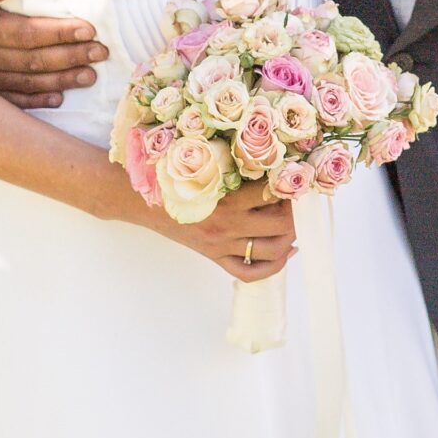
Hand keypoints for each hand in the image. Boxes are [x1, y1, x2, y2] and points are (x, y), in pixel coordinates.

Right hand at [0, 0, 109, 109]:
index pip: (26, 32)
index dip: (59, 33)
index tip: (88, 29)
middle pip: (34, 60)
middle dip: (71, 57)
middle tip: (100, 52)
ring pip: (30, 82)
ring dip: (63, 80)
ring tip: (91, 74)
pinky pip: (16, 100)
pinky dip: (38, 100)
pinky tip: (60, 99)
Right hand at [144, 177, 297, 283]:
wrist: (139, 199)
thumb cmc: (170, 177)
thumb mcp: (202, 165)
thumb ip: (233, 166)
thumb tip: (269, 164)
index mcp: (224, 199)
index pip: (272, 194)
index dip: (290, 186)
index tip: (296, 177)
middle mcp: (226, 225)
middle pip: (281, 226)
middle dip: (295, 213)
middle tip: (298, 202)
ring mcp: (221, 245)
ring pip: (271, 251)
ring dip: (290, 238)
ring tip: (294, 224)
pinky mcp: (214, 257)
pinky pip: (250, 272)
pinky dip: (273, 266)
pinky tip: (285, 253)